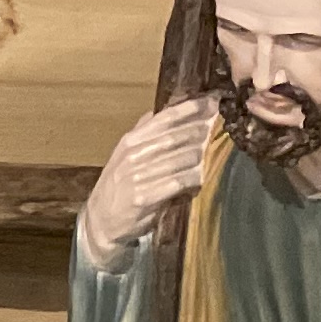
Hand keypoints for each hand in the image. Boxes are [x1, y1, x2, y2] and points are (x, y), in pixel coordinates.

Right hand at [78, 97, 214, 257]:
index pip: (163, 119)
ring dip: (200, 155)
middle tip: (220, 123)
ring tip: (215, 150)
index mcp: (130, 142)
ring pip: (179, 159)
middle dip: (200, 129)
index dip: (189, 109)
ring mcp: (137, 177)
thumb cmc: (117, 187)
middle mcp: (132, 156)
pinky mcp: (144, 198)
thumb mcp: (123, 156)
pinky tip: (201, 178)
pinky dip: (192, 180)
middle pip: (174, 137)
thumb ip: (141, 135)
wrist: (100, 220)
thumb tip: (156, 112)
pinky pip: (177, 183)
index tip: (211, 101)